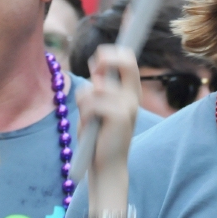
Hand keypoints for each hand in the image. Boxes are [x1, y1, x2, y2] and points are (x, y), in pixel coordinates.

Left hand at [77, 44, 139, 178]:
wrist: (106, 165)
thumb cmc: (98, 135)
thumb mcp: (97, 107)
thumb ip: (98, 89)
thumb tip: (97, 69)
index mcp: (129, 93)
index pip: (129, 61)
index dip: (114, 52)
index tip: (98, 57)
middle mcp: (132, 97)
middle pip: (126, 63)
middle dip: (106, 60)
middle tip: (94, 73)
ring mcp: (128, 106)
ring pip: (97, 88)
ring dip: (84, 102)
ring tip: (88, 118)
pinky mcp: (120, 117)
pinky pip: (92, 103)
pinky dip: (84, 114)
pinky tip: (89, 127)